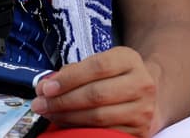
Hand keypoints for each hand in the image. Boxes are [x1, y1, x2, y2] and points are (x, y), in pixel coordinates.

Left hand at [31, 45, 159, 135]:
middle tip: (40, 104)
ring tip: (49, 114)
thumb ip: (76, 71)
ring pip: (98, 117)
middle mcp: (141, 83)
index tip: (46, 88)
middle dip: (62, 101)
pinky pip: (105, 133)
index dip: (69, 78)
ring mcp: (143, 109)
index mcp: (129, 60)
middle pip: (96, 94)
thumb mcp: (102, 64)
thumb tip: (47, 86)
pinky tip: (66, 124)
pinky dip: (81, 130)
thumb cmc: (116, 78)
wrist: (149, 96)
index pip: (97, 67)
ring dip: (67, 117)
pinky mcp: (140, 131)